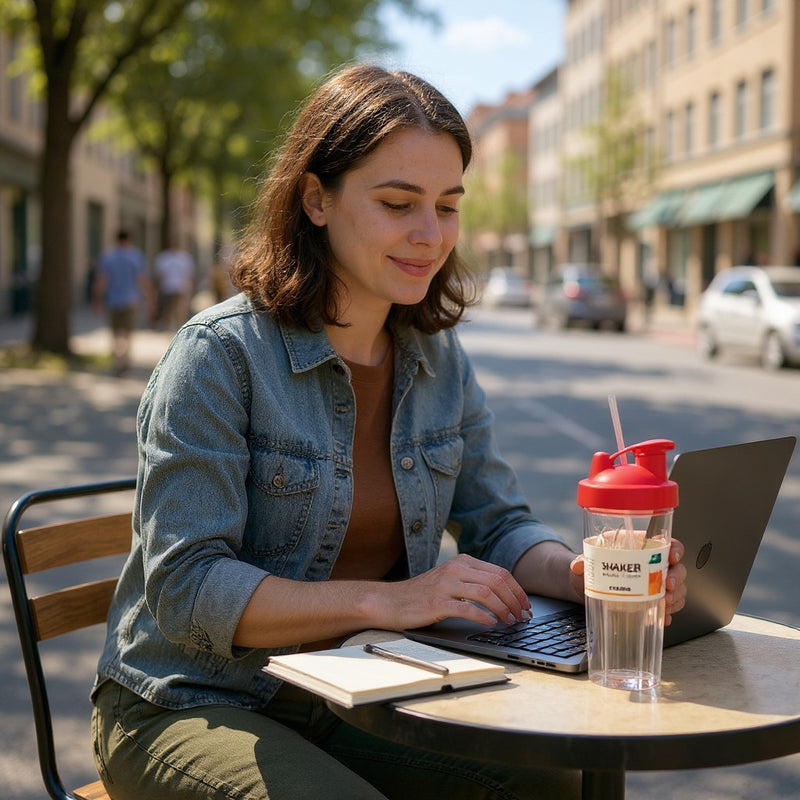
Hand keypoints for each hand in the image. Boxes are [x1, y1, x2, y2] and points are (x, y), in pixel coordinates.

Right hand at [379, 554, 531, 629]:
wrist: (390, 601)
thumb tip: (505, 598)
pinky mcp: (436, 602)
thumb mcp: (450, 581)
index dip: (517, 590)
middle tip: (523, 616)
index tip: (525, 605)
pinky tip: (490, 624)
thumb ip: (473, 583)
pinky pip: (466, 608)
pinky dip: (483, 616)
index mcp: (462, 562)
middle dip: (515, 600)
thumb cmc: (422, 595)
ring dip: (503, 609)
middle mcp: (455, 569)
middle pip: (497, 581)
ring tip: (510, 621)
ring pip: (485, 593)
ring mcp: (446, 584)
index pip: (500, 572)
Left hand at [568, 538, 687, 624]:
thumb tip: (577, 565)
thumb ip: (581, 562)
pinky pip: (668, 606)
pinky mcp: (650, 601)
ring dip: (675, 597)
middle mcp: (651, 565)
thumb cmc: (590, 566)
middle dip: (676, 578)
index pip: (667, 543)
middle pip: (677, 568)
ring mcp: (653, 584)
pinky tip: (662, 617)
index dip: (675, 549)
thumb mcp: (585, 561)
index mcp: (640, 548)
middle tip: (667, 587)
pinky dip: (668, 612)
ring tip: (664, 605)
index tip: (673, 557)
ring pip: (676, 589)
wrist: (583, 585)